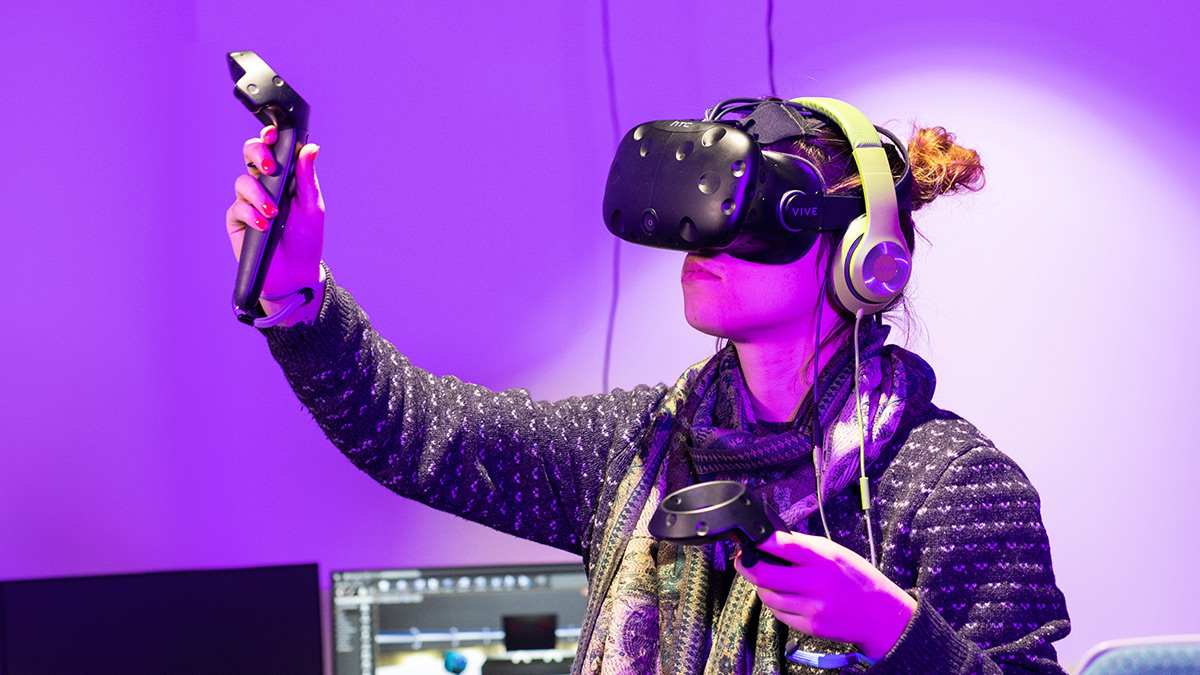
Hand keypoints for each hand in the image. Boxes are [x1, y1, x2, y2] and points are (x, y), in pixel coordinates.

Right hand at [225, 125, 324, 324]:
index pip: (273, 149)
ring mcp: (248, 201)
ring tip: (274, 212)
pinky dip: (251, 214)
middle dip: (258, 154)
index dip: (269, 138)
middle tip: (271, 169)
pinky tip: (263, 225)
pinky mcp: (237, 220)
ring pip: (243, 181)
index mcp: (284, 177)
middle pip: (250, 154)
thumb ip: (308, 177)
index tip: (273, 135)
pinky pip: (237, 208)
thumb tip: (312, 147)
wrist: (295, 274)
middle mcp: (263, 185)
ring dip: (258, 194)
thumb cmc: (306, 239)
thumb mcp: (312, 207)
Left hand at [735, 532, 915, 659]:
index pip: (783, 545)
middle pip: (764, 574)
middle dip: (747, 566)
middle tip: (744, 561)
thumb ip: (805, 546)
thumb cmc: (857, 579)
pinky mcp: (811, 626)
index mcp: (823, 559)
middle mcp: (816, 583)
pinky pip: (779, 614)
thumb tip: (773, 539)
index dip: (759, 541)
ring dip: (761, 587)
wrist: (880, 614)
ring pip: (767, 596)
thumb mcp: (836, 552)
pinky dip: (775, 604)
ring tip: (769, 580)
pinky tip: (784, 597)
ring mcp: (813, 607)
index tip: (748, 538)